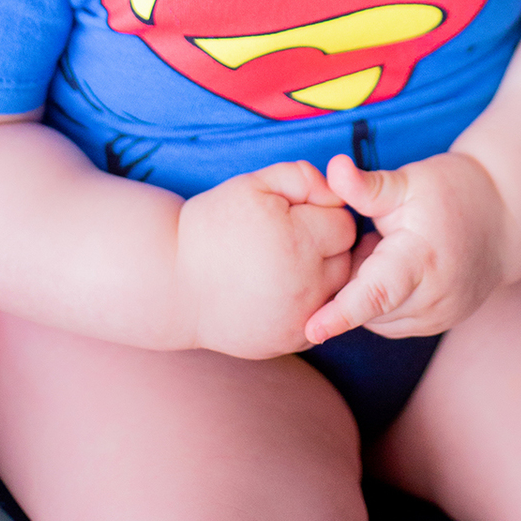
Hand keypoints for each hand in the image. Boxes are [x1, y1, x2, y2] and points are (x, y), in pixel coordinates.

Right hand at [172, 161, 355, 358]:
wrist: (174, 282)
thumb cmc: (214, 226)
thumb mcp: (253, 184)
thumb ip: (302, 177)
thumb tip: (337, 192)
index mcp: (298, 242)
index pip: (344, 225)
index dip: (320, 215)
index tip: (293, 217)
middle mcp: (306, 286)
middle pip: (346, 260)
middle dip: (325, 246)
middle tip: (287, 241)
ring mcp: (299, 319)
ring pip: (338, 291)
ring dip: (322, 276)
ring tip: (284, 265)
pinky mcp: (290, 342)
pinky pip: (321, 318)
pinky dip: (308, 304)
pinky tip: (279, 291)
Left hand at [303, 152, 507, 344]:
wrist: (504, 215)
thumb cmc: (453, 191)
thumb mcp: (409, 181)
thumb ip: (367, 185)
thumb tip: (333, 168)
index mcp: (421, 260)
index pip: (376, 293)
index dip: (341, 313)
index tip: (311, 330)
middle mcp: (433, 297)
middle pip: (369, 306)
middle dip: (355, 277)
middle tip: (374, 238)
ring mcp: (440, 316)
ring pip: (379, 319)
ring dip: (371, 291)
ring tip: (390, 251)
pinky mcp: (441, 324)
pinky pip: (395, 322)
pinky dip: (386, 301)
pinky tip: (398, 267)